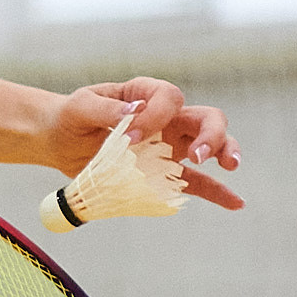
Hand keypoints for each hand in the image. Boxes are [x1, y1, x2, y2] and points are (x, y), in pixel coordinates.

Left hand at [53, 81, 241, 209]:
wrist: (60, 139)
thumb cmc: (72, 116)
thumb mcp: (80, 107)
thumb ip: (104, 109)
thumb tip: (133, 113)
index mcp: (147, 94)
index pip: (169, 98)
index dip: (156, 116)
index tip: (130, 136)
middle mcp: (166, 118)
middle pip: (207, 118)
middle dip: (212, 135)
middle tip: (198, 156)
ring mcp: (170, 145)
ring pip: (210, 145)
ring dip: (224, 153)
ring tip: (228, 166)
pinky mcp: (164, 171)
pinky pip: (195, 181)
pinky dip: (216, 191)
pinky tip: (235, 202)